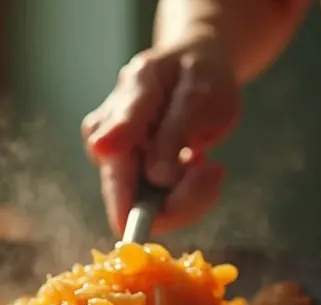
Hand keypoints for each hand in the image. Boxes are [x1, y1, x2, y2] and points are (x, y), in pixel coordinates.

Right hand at [81, 38, 239, 234]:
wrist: (194, 65)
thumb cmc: (198, 73)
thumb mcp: (198, 94)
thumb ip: (174, 133)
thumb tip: (156, 178)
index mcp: (126, 105)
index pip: (116, 159)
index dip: (134, 206)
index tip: (157, 222)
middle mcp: (108, 137)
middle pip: (129, 200)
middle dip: (180, 198)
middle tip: (213, 170)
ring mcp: (116, 160)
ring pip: (149, 210)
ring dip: (188, 195)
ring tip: (208, 164)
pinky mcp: (132, 178)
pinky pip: (161, 207)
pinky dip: (188, 195)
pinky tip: (200, 167)